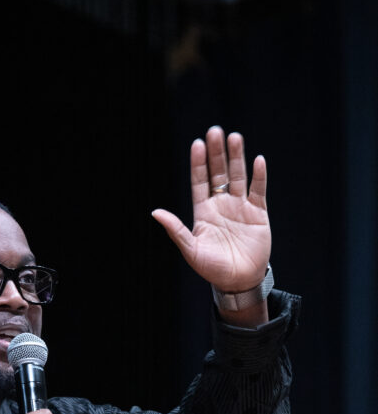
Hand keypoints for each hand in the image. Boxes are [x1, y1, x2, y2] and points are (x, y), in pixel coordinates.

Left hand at [152, 126, 270, 292]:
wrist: (238, 282)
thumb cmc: (211, 268)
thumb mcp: (190, 249)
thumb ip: (175, 229)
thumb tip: (155, 212)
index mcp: (203, 212)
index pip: (200, 182)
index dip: (199, 163)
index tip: (197, 144)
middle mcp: (221, 205)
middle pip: (218, 173)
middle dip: (217, 153)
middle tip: (215, 131)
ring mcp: (240, 207)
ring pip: (238, 176)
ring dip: (236, 158)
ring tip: (234, 137)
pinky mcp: (258, 213)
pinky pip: (259, 190)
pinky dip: (258, 176)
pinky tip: (257, 161)